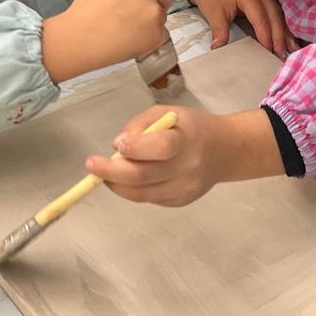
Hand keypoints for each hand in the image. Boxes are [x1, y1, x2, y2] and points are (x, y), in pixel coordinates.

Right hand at [41, 0, 172, 82]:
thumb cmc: (84, 10)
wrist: (80, 39)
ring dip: (153, 16)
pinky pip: (159, 29)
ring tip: (133, 24)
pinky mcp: (156, 33)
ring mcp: (154, 12)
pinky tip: (132, 36)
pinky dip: (149, 33)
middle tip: (141, 9)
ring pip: (163, 12)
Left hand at [85, 106, 281, 205]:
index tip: (117, 144)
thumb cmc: (191, 127)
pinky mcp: (180, 202)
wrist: (224, 151)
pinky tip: (131, 177)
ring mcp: (184, 190)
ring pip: (141, 194)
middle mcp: (187, 169)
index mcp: (187, 140)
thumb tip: (117, 146)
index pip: (160, 148)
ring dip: (117, 184)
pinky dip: (133, 189)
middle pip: (142, 177)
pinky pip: (149, 198)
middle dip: (110, 172)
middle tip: (91, 166)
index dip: (134, 147)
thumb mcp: (168, 113)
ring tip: (105, 173)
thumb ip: (141, 124)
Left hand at [185, 0, 298, 57]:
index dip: (266, 38)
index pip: (261, 20)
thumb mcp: (214, 12)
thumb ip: (219, 31)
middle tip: (283, 55)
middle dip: (280, 37)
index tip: (269, 53)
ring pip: (279, 14)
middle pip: (275, 17)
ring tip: (292, 48)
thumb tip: (218, 50)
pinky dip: (282, 24)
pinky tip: (287, 36)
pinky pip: (276, 11)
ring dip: (285, 32)